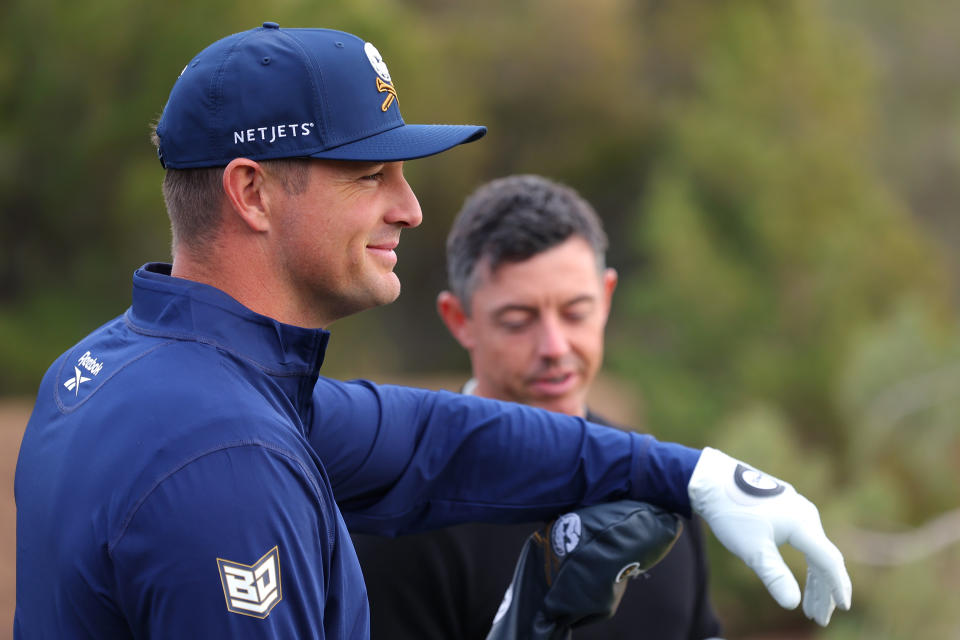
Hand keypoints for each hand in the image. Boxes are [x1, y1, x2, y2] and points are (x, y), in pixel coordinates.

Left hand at [688, 447, 851, 625]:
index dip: (837, 586)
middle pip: (824, 558)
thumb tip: (792, 604)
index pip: (828, 561)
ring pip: (814, 550)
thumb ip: (775, 576)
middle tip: (818, 618)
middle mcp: (806, 514)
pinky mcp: (786, 508)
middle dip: (823, 590)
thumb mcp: (752, 550)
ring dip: (814, 579)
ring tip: (808, 606)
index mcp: (803, 523)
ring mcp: (797, 509)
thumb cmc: (732, 514)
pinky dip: (806, 562)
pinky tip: (804, 577)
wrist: (711, 480)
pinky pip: (805, 540)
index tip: (843, 608)